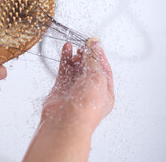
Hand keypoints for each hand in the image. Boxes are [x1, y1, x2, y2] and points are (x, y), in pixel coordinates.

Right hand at [23, 38, 113, 161]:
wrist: (66, 121)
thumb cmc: (86, 107)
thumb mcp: (97, 78)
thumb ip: (93, 60)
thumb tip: (93, 45)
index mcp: (105, 93)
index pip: (104, 70)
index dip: (99, 56)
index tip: (94, 43)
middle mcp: (90, 92)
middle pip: (89, 68)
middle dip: (87, 55)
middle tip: (84, 44)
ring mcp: (75, 90)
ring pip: (76, 68)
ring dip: (76, 56)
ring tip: (74, 45)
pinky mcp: (61, 88)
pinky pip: (64, 70)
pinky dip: (65, 59)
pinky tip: (66, 49)